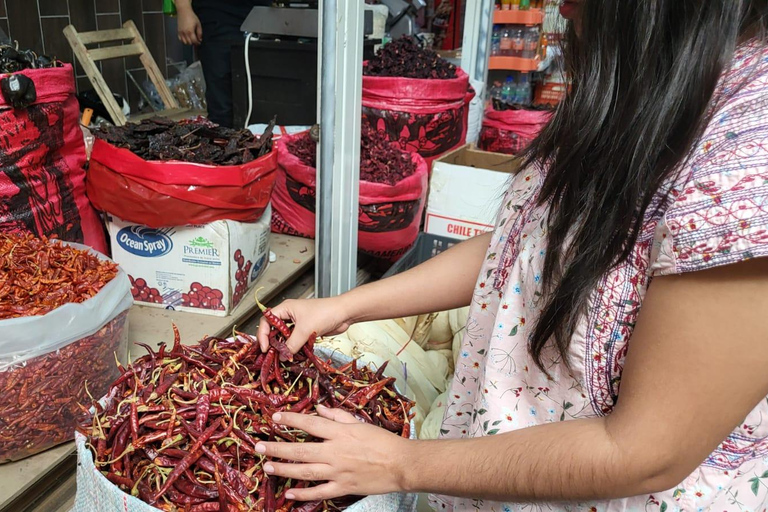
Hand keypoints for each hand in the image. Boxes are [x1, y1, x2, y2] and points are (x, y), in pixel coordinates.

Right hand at [177, 9, 201, 44]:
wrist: (183, 11)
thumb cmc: (192, 16)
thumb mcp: (198, 24)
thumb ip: (200, 33)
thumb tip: (200, 39)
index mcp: (190, 31)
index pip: (194, 41)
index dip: (197, 43)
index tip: (199, 42)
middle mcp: (185, 33)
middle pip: (189, 43)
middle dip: (193, 43)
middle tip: (196, 40)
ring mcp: (181, 32)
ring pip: (184, 42)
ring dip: (189, 42)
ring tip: (191, 39)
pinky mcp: (178, 31)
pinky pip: (180, 39)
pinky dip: (183, 40)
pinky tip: (186, 38)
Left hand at [255, 407, 409, 499]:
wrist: (401, 464)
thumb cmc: (382, 441)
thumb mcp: (360, 423)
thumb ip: (338, 416)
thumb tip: (320, 408)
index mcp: (340, 433)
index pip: (310, 424)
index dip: (290, 419)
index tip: (274, 417)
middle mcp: (335, 452)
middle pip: (300, 449)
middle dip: (277, 448)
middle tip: (258, 447)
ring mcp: (337, 472)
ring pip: (304, 471)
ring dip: (283, 469)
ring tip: (267, 467)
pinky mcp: (343, 488)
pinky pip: (318, 493)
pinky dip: (303, 495)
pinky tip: (289, 494)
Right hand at [257, 297, 353, 353]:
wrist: (344, 314)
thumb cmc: (325, 313)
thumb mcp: (305, 330)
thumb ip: (292, 344)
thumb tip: (283, 356)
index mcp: (285, 309)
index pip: (266, 320)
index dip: (263, 334)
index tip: (265, 348)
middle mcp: (289, 315)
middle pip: (274, 330)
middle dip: (272, 343)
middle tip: (271, 355)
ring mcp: (298, 324)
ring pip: (285, 337)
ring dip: (284, 347)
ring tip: (282, 357)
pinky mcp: (306, 331)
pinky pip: (295, 341)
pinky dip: (293, 348)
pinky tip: (293, 355)